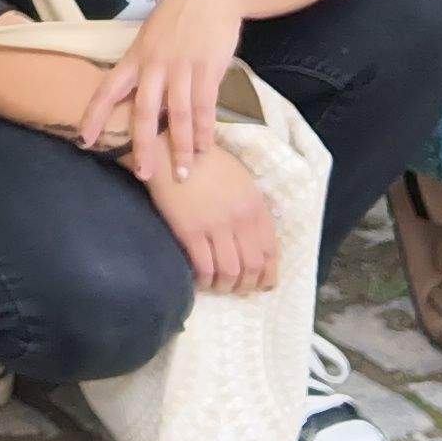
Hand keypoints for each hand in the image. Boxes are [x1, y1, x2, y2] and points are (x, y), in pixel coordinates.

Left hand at [86, 0, 244, 175]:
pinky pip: (205, 106)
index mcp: (135, 56)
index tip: (84, 140)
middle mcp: (155, 64)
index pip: (108, 89)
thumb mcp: (151, 37)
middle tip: (143, 174)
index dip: (94, 115)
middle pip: (143, 111)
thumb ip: (144, 67)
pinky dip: (205, 130)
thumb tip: (137, 97)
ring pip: (178, 114)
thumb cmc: (179, 17)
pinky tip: (204, 148)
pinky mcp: (208, 68)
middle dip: (141, 146)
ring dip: (180, 147)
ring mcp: (182, 66)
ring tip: (183, 173)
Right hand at [145, 151, 277, 292]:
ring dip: (225, 286)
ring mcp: (215, 226)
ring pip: (229, 272)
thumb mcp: (240, 180)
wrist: (171, 151)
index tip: (262, 284)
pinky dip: (204, 280)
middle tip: (237, 289)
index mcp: (255, 205)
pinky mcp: (190, 231)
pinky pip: (204, 267)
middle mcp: (240, 218)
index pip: (270, 250)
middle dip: (247, 285)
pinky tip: (200, 279)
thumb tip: (255, 239)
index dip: (268, 273)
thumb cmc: (206, 162)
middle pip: (252, 266)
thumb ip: (251, 208)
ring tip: (218, 286)